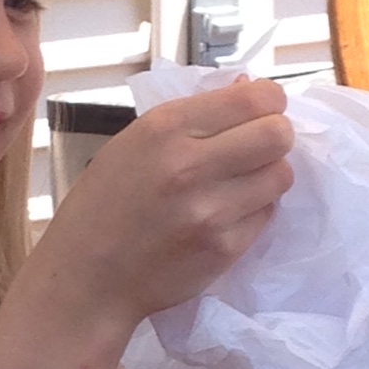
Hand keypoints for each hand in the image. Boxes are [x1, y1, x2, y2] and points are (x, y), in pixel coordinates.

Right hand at [37, 78, 294, 333]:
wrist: (87, 279)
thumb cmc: (102, 207)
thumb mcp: (132, 144)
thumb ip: (191, 117)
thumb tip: (250, 89)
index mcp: (164, 128)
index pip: (255, 98)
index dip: (269, 102)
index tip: (260, 113)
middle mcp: (190, 165)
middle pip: (279, 134)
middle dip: (275, 137)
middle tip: (256, 149)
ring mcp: (211, 211)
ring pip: (281, 176)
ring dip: (266, 176)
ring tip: (237, 185)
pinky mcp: (224, 248)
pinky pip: (265, 215)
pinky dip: (253, 212)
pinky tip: (223, 216)